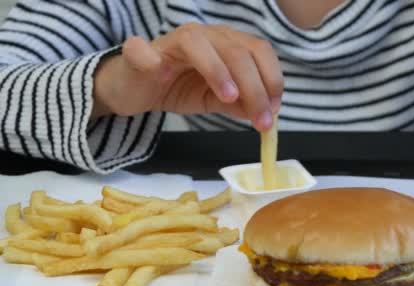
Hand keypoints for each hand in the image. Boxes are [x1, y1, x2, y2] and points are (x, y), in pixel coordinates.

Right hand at [93, 23, 283, 131]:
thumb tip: (266, 114)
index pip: (258, 50)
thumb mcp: (216, 100)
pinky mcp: (139, 53)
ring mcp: (171, 42)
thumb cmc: (179, 87)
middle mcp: (204, 36)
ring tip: (228, 97)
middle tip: (261, 120)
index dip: (272, 78)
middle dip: (254, 87)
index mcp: (226, 43)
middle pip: (236, 51)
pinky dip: (149, 57)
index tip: (275, 109)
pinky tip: (159, 72)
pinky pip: (140, 49)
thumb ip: (239, 104)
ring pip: (198, 44)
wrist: (137, 89)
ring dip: (217, 69)